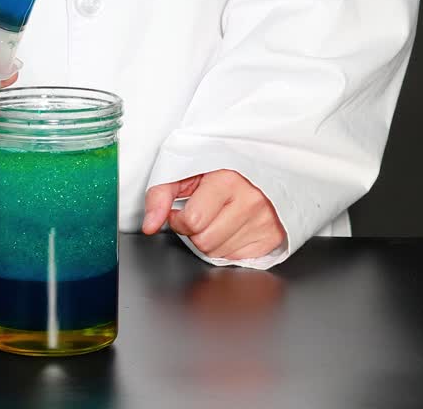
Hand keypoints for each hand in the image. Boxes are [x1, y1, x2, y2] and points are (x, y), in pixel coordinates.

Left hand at [142, 169, 285, 260]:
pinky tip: (232, 227)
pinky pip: (237, 259)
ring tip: (218, 217)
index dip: (179, 219)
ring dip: (211, 240)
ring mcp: (264, 221)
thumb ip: (161, 194)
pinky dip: (229, 247)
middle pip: (204, 241)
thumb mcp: (186, 170)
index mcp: (227, 181)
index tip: (182, 209)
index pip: (191, 221)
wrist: (262, 164)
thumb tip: (149, 225)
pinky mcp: (272, 238)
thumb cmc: (222, 167)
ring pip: (219, 253)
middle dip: (195, 231)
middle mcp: (250, 202)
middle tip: (202, 212)